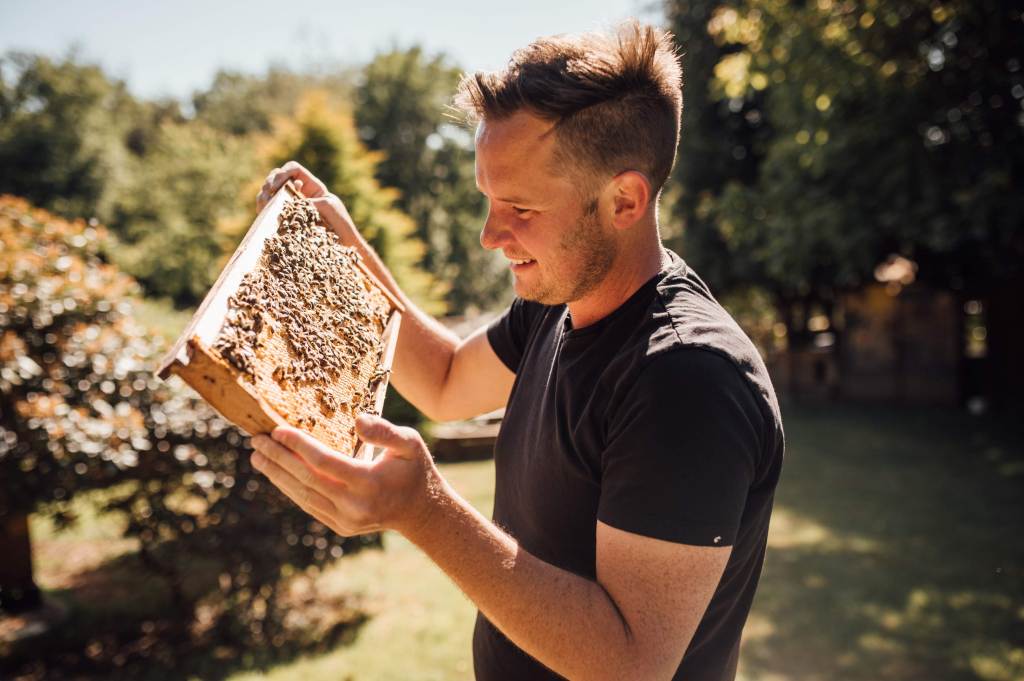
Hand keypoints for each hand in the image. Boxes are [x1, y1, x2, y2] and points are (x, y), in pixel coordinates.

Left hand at [249, 414, 443, 536]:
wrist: (421, 511)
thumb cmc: (414, 469)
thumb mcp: (410, 443)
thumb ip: (384, 431)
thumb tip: (357, 420)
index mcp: (370, 483)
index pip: (325, 462)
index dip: (299, 446)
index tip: (278, 430)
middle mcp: (355, 506)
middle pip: (307, 480)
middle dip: (279, 459)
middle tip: (257, 440)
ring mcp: (345, 520)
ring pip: (303, 495)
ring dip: (277, 475)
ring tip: (258, 456)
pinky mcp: (339, 526)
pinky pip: (309, 505)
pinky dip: (290, 488)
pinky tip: (277, 473)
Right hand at [256, 160, 362, 247]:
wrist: (343, 244)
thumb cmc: (341, 223)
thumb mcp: (328, 206)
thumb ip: (309, 199)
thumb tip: (288, 200)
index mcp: (312, 186)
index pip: (293, 169)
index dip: (282, 173)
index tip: (276, 186)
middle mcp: (301, 194)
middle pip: (278, 177)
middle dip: (269, 183)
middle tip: (268, 194)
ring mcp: (293, 206)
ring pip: (271, 193)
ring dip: (263, 196)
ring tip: (263, 205)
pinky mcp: (287, 219)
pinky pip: (271, 210)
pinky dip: (264, 209)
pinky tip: (263, 213)